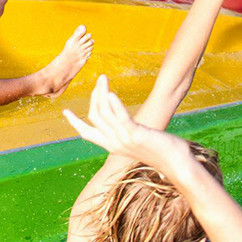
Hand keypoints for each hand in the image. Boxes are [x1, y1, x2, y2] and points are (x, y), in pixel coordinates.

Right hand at [64, 77, 191, 168]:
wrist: (176, 163)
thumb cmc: (161, 152)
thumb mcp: (138, 143)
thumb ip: (128, 135)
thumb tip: (127, 127)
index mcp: (112, 147)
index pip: (87, 134)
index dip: (75, 122)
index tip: (65, 111)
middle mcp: (114, 144)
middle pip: (94, 117)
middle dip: (94, 96)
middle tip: (99, 80)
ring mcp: (123, 140)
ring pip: (103, 113)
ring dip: (101, 93)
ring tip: (103, 78)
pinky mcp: (135, 135)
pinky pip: (120, 118)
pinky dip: (114, 105)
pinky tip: (111, 93)